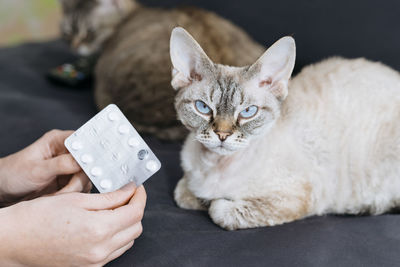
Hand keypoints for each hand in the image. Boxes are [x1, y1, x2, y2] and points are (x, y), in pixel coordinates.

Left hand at [0, 130, 90, 203]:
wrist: (3, 190)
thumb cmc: (13, 174)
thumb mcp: (37, 169)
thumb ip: (62, 164)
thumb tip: (84, 161)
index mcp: (59, 141)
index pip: (84, 141)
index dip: (90, 154)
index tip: (88, 168)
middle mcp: (67, 152)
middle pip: (89, 163)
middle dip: (79, 179)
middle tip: (67, 190)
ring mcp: (70, 167)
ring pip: (86, 178)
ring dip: (74, 190)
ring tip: (57, 195)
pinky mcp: (69, 181)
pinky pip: (81, 188)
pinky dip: (72, 196)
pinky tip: (58, 197)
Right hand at [0, 183, 145, 265]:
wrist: (13, 241)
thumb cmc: (39, 217)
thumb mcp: (76, 199)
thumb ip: (110, 197)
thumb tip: (130, 190)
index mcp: (99, 230)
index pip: (135, 212)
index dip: (140, 196)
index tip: (137, 187)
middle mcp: (100, 250)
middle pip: (135, 228)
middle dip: (135, 209)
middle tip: (125, 195)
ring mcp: (95, 262)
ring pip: (127, 241)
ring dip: (126, 223)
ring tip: (113, 209)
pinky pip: (114, 251)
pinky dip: (116, 237)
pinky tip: (103, 224)